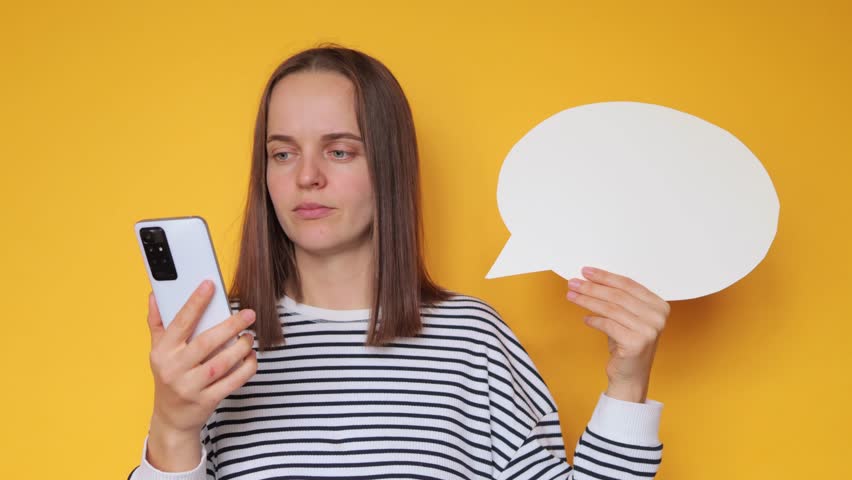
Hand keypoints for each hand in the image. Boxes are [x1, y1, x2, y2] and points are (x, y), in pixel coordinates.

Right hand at [146, 280, 257, 442]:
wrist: (171, 419)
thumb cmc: (168, 377)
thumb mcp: (158, 351)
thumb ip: (158, 323)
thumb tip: (154, 295)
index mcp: (163, 352)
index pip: (180, 323)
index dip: (195, 302)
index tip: (210, 285)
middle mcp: (174, 369)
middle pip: (206, 343)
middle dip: (230, 326)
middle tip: (248, 313)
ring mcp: (190, 387)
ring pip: (222, 363)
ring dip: (241, 347)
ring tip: (249, 336)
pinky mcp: (207, 401)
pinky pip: (232, 382)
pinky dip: (246, 368)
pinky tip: (251, 357)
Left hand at [566, 266, 668, 402]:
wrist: (630, 376)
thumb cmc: (626, 344)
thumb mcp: (626, 318)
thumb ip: (617, 299)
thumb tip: (589, 279)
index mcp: (659, 306)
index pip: (628, 285)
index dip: (605, 276)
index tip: (586, 271)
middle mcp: (658, 317)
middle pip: (618, 295)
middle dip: (592, 287)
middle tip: (574, 283)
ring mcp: (649, 331)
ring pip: (611, 308)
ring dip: (588, 300)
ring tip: (572, 296)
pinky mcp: (636, 343)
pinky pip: (608, 325)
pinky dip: (594, 320)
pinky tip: (585, 318)